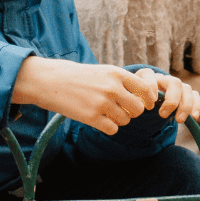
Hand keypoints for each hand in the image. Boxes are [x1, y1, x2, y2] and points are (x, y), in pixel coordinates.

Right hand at [12, 58, 191, 135]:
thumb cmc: (79, 77)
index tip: (147, 104)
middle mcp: (112, 88)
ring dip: (119, 120)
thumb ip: (124, 82)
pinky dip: (108, 127)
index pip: (145, 90)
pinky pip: (113, 129)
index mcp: (117, 73)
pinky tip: (99, 120)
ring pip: (126, 121)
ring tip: (105, 112)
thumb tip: (145, 98)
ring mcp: (102, 103)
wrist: (50, 81)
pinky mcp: (92, 117)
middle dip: (132, 112)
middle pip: (138, 109)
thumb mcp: (104, 71)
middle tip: (121, 110)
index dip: (149, 100)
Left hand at [134, 67, 199, 125]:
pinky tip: (194, 118)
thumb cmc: (136, 103)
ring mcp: (177, 86)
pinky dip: (196, 106)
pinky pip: (195, 96)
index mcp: (146, 77)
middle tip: (163, 115)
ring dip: (185, 106)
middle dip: (171, 100)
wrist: (145, 105)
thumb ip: (132, 103)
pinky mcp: (186, 94)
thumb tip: (133, 110)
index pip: (149, 75)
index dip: (150, 88)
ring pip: (186, 89)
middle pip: (174, 82)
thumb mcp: (130, 102)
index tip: (148, 106)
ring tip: (179, 121)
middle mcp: (163, 79)